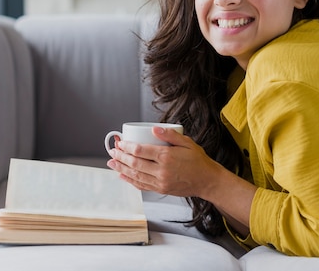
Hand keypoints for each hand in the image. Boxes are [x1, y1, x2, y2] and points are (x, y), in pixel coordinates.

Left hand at [106, 126, 222, 197]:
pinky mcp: (161, 189)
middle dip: (121, 157)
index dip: (127, 146)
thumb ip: (170, 135)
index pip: (140, 151)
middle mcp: (162, 171)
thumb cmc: (198, 161)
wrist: (207, 181)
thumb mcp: (187, 142)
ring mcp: (161, 182)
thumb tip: (154, 129)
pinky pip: (142, 185)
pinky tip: (122, 176)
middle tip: (113, 150)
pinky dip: (130, 180)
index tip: (120, 142)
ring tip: (112, 162)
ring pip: (135, 176)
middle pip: (134, 164)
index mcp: (167, 156)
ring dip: (121, 169)